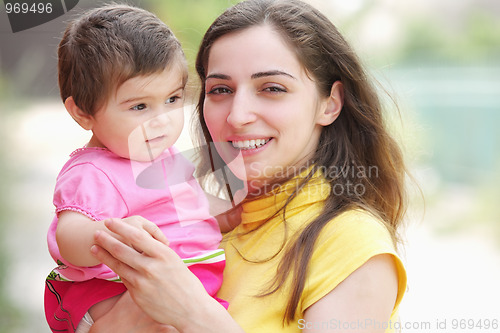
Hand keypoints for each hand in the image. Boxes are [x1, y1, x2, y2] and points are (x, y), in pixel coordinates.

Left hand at [91, 217, 213, 328]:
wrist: (190, 309)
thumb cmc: (185, 283)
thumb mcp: (174, 261)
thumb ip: (157, 252)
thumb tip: (141, 242)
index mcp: (163, 254)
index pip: (136, 236)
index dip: (120, 227)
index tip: (110, 221)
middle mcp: (150, 266)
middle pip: (121, 249)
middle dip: (106, 239)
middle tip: (96, 233)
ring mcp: (142, 282)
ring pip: (117, 265)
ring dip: (103, 255)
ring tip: (94, 247)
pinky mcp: (137, 295)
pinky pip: (124, 279)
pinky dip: (117, 270)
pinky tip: (111, 265)